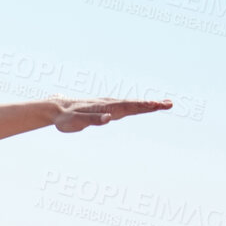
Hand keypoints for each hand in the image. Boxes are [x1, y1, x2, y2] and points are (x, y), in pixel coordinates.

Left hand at [50, 98, 173, 132]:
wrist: (55, 109)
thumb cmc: (65, 117)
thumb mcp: (77, 121)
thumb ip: (92, 120)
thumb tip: (109, 118)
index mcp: (105, 107)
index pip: (128, 106)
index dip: (144, 106)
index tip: (158, 106)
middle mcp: (109, 104)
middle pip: (134, 104)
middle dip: (152, 105)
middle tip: (169, 104)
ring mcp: (108, 106)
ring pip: (131, 104)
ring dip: (147, 105)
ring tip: (163, 104)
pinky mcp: (106, 109)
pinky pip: (124, 107)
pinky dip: (137, 107)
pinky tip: (144, 107)